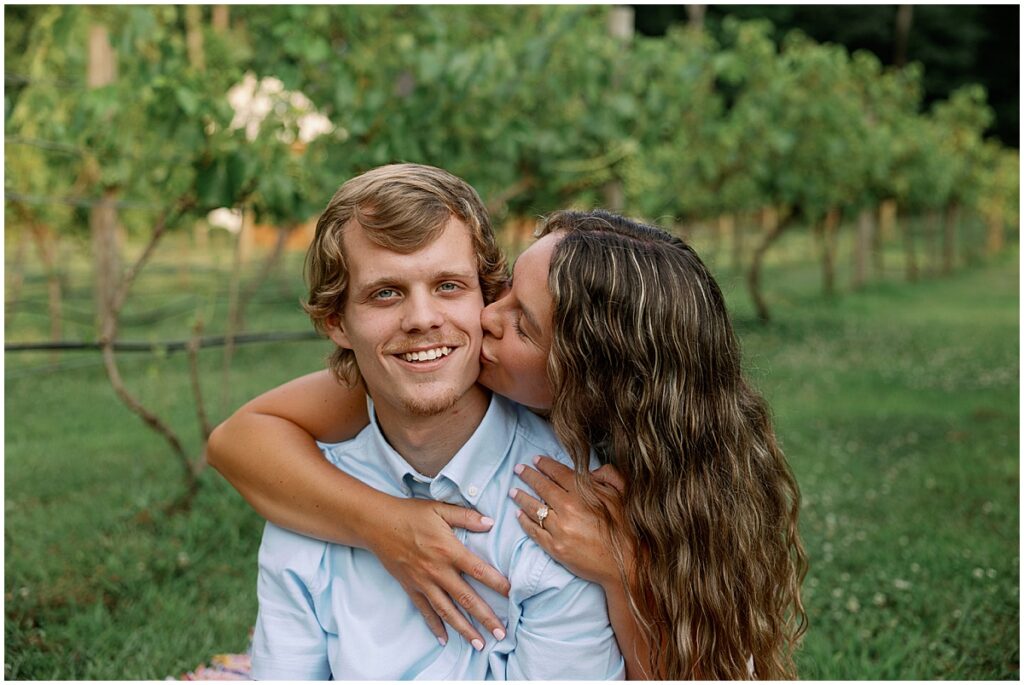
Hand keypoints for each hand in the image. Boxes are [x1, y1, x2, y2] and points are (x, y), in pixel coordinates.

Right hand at [365, 497, 510, 648]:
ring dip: (464, 628)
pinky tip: (444, 639)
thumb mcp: (440, 509)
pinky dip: (434, 626)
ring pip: (447, 611)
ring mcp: (423, 582)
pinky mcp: (410, 587)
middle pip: (466, 598)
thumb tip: (490, 522)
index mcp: (448, 550)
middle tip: (501, 634)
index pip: (478, 570)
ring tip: (479, 643)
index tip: (512, 594)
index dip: (497, 583)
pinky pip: (424, 611)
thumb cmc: (410, 514)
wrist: (377, 524)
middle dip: (485, 617)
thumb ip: (466, 517)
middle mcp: (437, 570)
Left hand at [510, 456, 631, 588]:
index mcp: (584, 493)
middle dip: (528, 476)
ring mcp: (560, 529)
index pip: (559, 473)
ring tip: (513, 491)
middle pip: (542, 487)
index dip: (545, 465)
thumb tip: (590, 470)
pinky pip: (534, 531)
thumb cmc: (626, 529)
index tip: (536, 460)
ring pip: (534, 509)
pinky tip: (518, 515)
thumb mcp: (622, 494)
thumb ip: (608, 475)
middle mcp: (568, 508)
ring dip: (522, 497)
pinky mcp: (555, 548)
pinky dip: (525, 521)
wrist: (627, 564)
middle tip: (519, 469)